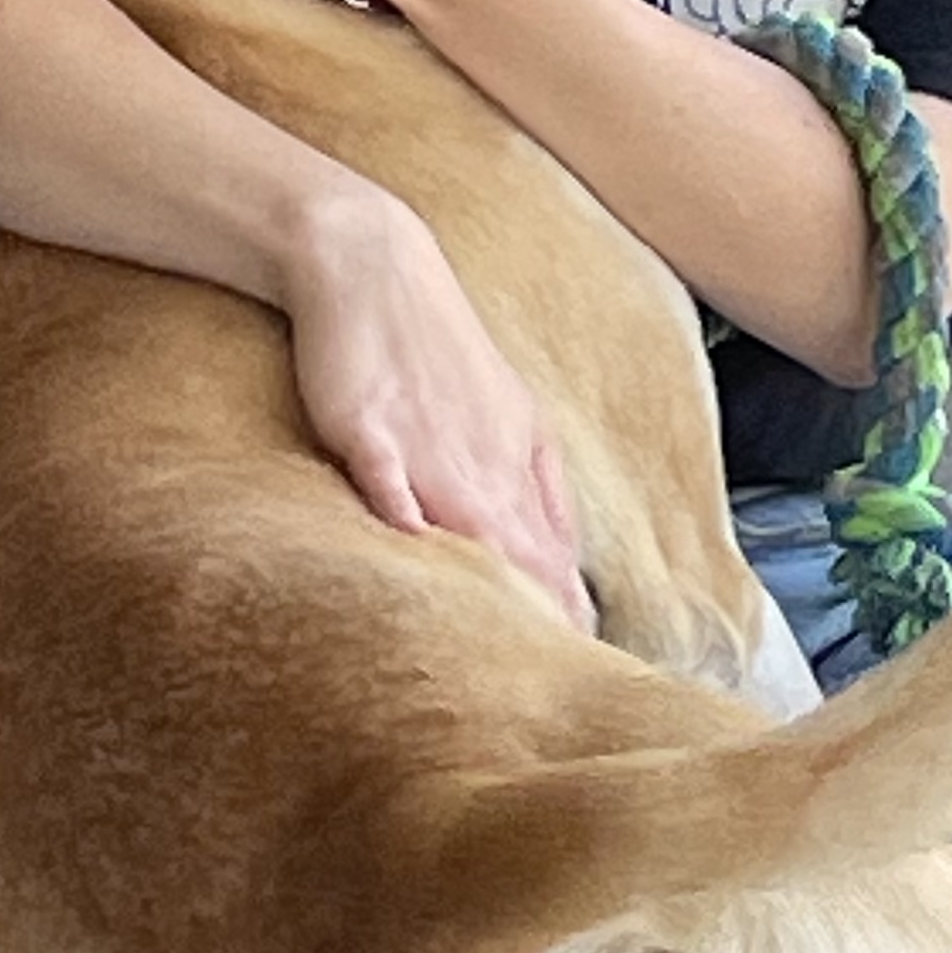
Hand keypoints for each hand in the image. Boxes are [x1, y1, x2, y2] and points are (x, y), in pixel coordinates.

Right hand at [279, 184, 590, 629]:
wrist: (373, 265)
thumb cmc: (436, 348)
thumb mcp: (514, 414)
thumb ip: (541, 491)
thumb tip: (569, 568)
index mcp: (518, 466)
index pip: (555, 560)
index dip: (569, 617)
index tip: (584, 671)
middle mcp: (482, 463)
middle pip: (523, 557)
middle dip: (544, 622)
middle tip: (553, 686)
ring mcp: (425, 445)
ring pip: (468, 525)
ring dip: (488, 584)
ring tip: (497, 653)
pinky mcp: (368, 426)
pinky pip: (387, 476)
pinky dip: (401, 512)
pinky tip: (411, 547)